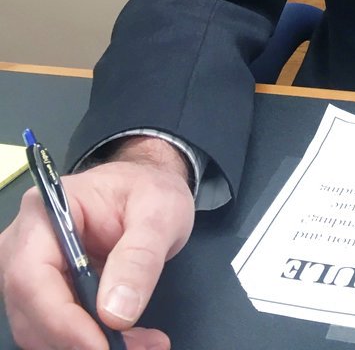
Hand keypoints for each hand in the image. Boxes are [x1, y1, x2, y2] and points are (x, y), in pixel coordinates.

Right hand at [0, 138, 194, 349]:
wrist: (151, 189)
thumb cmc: (151, 189)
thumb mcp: (160, 212)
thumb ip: (140, 257)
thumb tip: (116, 312)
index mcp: (45, 212)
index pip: (32, 277)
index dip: (61, 320)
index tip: (101, 345)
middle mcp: (25, 244)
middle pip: (31, 311)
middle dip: (80, 340)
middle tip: (138, 346)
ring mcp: (31, 271)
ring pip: (41, 330)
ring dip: (88, 346)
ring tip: (142, 342)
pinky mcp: (46, 293)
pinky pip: (57, 331)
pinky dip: (90, 343)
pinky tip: (130, 339)